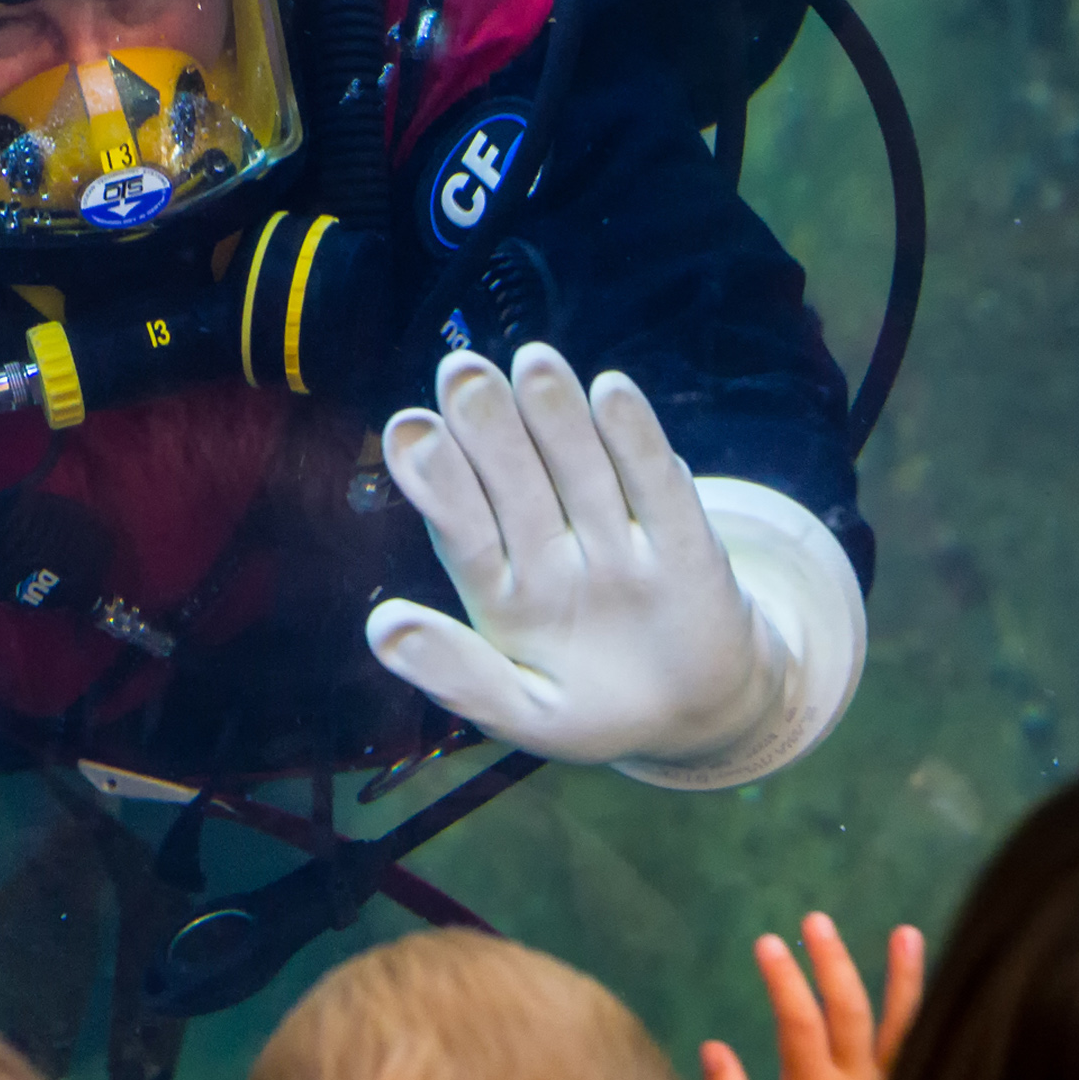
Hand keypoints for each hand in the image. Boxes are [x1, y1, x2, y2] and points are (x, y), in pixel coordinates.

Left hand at [366, 345, 775, 770]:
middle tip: (461, 372)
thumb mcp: (523, 712)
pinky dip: (637, 443)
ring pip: (582, 471)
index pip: (465, 529)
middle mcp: (553, 552)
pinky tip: (611, 393)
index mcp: (502, 590)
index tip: (409, 429)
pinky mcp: (686, 543)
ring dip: (557, 417)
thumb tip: (380, 627)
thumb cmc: (593, 711)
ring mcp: (619, 540)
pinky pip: (658, 490)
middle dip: (490, 428)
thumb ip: (459, 675)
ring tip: (531, 362)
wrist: (698, 716)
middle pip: (518, 485)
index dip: (438, 480)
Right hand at [702, 912, 922, 1079]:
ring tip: (904, 933)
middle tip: (816, 921)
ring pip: (903, 1024)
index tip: (767, 943)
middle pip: (848, 1009)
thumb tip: (713, 1047)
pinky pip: (927, 1050)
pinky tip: (934, 988)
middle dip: (830, 960)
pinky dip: (929, 1017)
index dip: (783, 980)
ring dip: (903, 976)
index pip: (798, 1022)